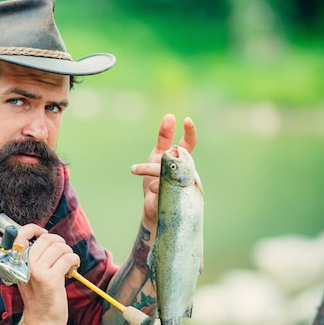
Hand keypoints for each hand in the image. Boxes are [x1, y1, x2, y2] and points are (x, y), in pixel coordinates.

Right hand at [15, 224, 80, 324]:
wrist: (41, 322)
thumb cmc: (38, 298)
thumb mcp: (28, 274)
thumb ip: (32, 257)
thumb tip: (45, 237)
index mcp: (17, 262)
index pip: (20, 234)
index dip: (34, 229)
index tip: (43, 233)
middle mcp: (25, 264)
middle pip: (46, 238)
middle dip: (59, 242)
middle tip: (63, 253)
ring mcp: (37, 271)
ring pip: (60, 247)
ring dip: (69, 252)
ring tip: (69, 263)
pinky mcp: (50, 279)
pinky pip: (68, 258)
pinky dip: (74, 260)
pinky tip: (73, 268)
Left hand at [130, 114, 197, 228]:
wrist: (153, 208)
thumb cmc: (156, 180)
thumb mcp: (157, 156)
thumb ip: (163, 138)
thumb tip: (169, 116)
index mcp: (180, 159)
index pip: (189, 143)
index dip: (189, 131)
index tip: (185, 119)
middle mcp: (185, 169)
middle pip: (178, 154)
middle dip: (173, 147)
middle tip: (164, 139)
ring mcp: (183, 183)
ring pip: (165, 170)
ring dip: (148, 169)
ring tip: (135, 169)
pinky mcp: (175, 196)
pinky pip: (163, 186)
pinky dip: (154, 186)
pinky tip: (151, 189)